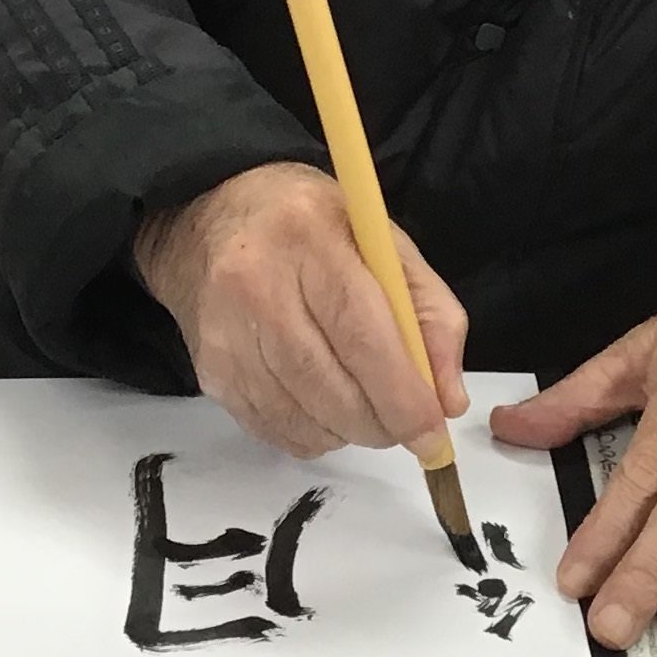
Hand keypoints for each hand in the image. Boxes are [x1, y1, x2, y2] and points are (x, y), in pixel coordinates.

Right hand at [135, 163, 469, 460]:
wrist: (212, 222)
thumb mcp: (383, 243)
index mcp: (308, 237)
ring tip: (366, 409)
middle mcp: (255, 283)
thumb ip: (430, 314)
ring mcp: (225, 332)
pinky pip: (272, 429)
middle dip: (380, 422)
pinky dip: (313, 434)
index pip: (361, 332)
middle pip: (329, 385)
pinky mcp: (210, 370)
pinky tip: (325, 408)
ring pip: (301, 416)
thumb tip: (447, 399)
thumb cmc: (311, 229)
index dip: (402, 394)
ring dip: (348, 431)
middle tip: (405, 426)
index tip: (432, 432)